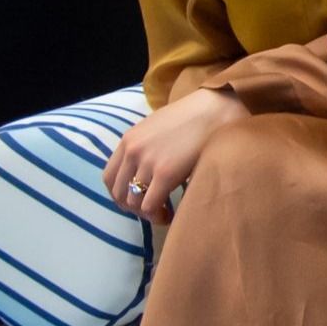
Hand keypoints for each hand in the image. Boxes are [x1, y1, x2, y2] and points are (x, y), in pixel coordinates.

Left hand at [102, 88, 249, 223]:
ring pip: (134, 202)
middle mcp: (132, 152)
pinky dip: (157, 215)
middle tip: (152, 211)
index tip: (137, 200)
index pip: (110, 177)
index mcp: (129, 140)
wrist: (216, 110)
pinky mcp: (165, 174)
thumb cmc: (195, 117)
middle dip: (133, 208)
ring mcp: (147, 163)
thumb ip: (147, 146)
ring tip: (163, 214)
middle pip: (119, 192)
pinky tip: (170, 215)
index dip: (121, 194)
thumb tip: (149, 169)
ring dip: (146, 213)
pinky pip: (150, 205)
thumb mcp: (160, 127)